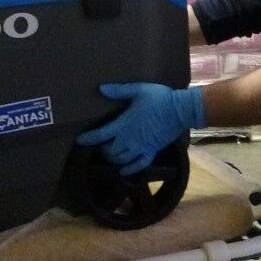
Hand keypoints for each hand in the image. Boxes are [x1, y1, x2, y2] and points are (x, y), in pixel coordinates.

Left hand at [76, 83, 204, 175]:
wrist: (180, 110)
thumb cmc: (159, 98)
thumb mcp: (138, 90)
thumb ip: (119, 91)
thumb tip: (101, 89)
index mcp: (123, 124)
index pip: (100, 135)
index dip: (88, 139)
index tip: (79, 140)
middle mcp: (130, 140)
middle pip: (109, 151)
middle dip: (102, 150)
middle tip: (99, 145)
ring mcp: (141, 148)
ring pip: (121, 160)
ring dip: (113, 159)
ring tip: (110, 155)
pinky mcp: (152, 151)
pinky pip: (138, 165)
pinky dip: (129, 170)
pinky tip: (123, 171)